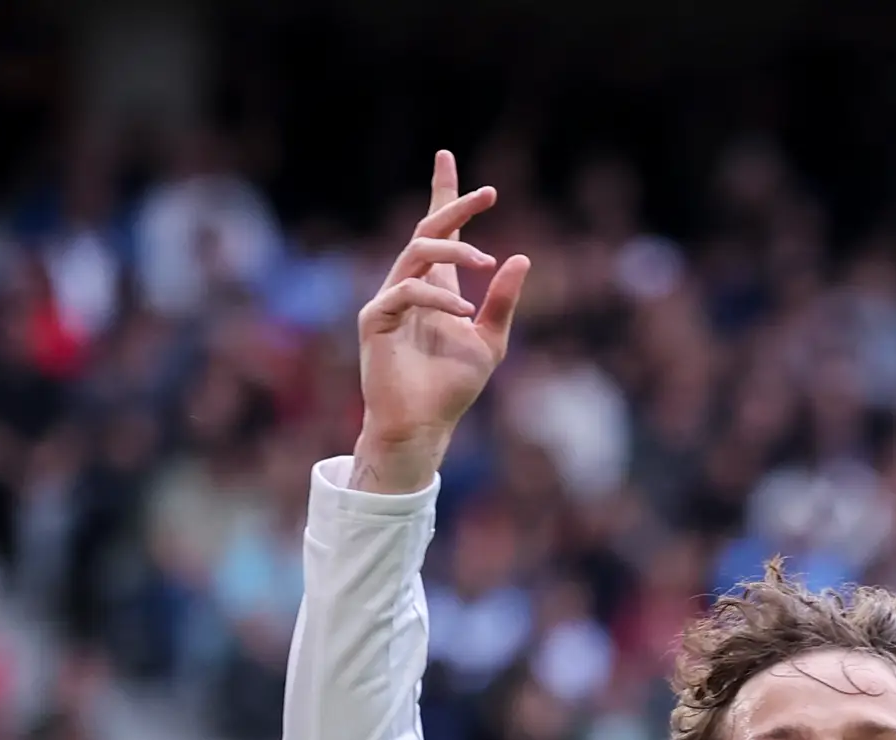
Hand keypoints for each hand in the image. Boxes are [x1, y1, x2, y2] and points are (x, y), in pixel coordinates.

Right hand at [348, 150, 529, 496]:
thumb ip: (502, 301)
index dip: (443, 195)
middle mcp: (410, 286)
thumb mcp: (489, 341)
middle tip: (488, 193)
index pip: (438, 231)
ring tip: (485, 262)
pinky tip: (462, 311)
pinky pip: (405, 292)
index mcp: (436, 287)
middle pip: (428, 230)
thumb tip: (521, 257)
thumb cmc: (452, 388)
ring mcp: (389, 300)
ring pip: (417, 254)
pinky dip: (436, 297)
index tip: (447, 157)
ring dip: (454, 250)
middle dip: (455, 205)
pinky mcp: (374, 320)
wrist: (423, 426)